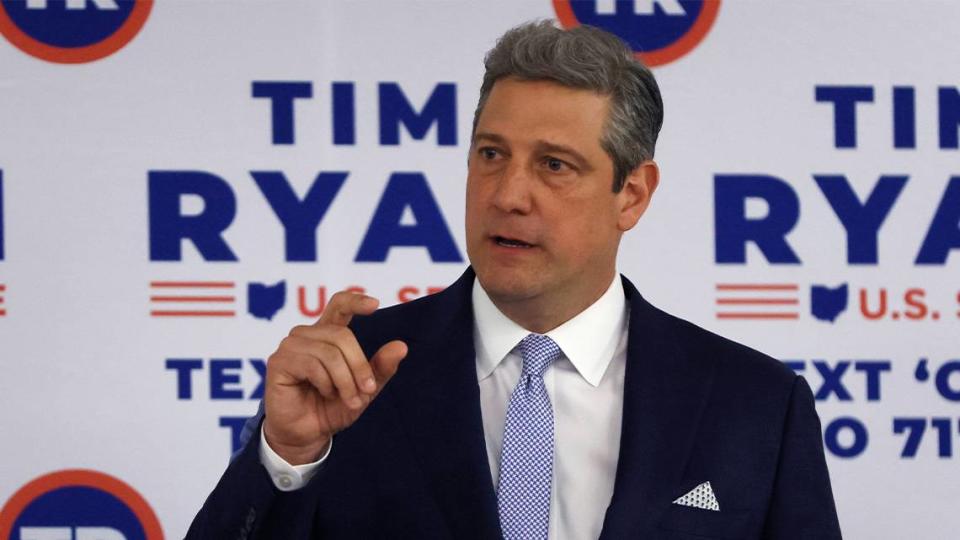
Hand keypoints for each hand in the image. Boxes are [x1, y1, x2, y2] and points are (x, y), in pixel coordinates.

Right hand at [263, 291, 406, 464]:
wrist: (308, 435)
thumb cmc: (332, 408)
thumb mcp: (364, 389)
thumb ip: (380, 368)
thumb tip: (401, 346)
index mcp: (327, 335)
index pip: (338, 304)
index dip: (355, 301)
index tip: (375, 305)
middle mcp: (307, 335)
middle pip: (342, 336)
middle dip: (359, 366)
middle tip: (366, 391)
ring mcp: (290, 346)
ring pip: (329, 352)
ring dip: (345, 380)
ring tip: (349, 400)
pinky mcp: (279, 362)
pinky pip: (312, 365)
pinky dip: (326, 383)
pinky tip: (326, 394)